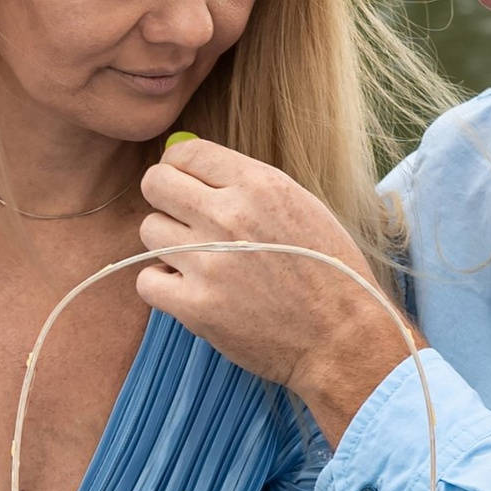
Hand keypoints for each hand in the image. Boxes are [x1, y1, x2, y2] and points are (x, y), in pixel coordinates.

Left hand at [135, 139, 408, 438]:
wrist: (343, 338)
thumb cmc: (329, 271)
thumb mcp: (302, 205)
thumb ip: (248, 184)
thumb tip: (189, 163)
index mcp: (259, 184)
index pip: (185, 152)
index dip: (180, 168)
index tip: (187, 186)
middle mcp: (229, 216)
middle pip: (155, 184)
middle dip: (165, 198)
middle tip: (183, 220)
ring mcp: (208, 261)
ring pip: (149, 230)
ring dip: (167, 244)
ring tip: (198, 261)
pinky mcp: (195, 306)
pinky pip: (147, 280)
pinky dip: (163, 286)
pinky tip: (190, 290)